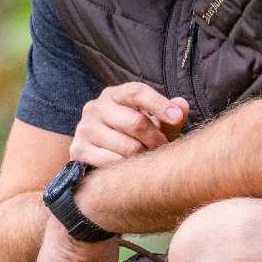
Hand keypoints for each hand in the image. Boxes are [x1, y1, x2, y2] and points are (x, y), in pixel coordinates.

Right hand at [70, 82, 189, 166]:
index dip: (159, 105)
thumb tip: (182, 105)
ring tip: (148, 159)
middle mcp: (95, 107)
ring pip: (127, 146)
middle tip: (163, 149)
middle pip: (135, 122)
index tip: (177, 119)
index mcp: (115, 94)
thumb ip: (170, 116)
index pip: (137, 92)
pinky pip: (111, 162)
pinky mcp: (78, 150)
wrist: (102, 157)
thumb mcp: (155, 124)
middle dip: (155, 139)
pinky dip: (127, 168)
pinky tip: (132, 169)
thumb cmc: (135, 136)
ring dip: (144, 156)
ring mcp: (84, 128)